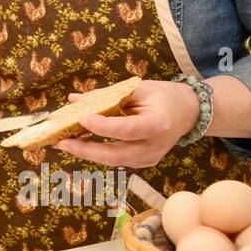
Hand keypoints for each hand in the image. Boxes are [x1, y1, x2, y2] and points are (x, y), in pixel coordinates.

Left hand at [55, 80, 200, 167]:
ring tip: (64, 142)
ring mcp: (150, 158)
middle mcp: (155, 146)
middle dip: (86, 150)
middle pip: (116, 155)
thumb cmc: (163, 96)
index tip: (81, 118)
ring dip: (87, 152)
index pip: (127, 130)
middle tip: (61, 142)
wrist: (189, 112)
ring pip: (114, 161)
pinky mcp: (144, 162)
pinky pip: (117, 159)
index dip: (103, 126)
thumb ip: (107, 95)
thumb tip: (74, 100)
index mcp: (158, 124)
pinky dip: (98, 152)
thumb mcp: (138, 88)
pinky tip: (80, 143)